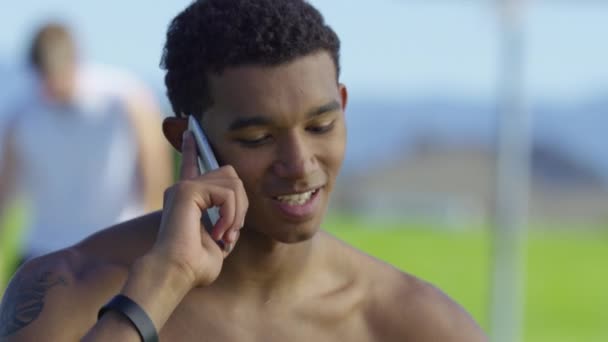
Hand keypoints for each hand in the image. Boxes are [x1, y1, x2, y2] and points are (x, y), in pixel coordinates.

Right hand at [150, 131, 247, 287]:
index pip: (193, 164)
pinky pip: (227, 194)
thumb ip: (226, 222)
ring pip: (233, 182)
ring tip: (224, 236)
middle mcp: (184, 188)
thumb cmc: (194, 266)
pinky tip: (218, 233)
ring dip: (237, 214)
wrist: (176, 273)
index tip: (191, 130)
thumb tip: (236, 218)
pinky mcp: (188, 189)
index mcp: (188, 199)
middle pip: (231, 175)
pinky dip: (230, 216)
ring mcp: (184, 186)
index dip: (193, 148)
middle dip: (241, 204)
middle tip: (231, 233)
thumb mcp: (218, 241)